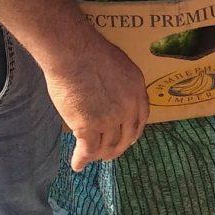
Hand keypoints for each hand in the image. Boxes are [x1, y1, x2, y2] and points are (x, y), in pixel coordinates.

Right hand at [42, 36, 148, 170]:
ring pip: (107, 146)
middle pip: (126, 137)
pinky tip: (77, 164)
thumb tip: (111, 91)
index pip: (140, 118)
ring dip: (98, 155)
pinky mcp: (89, 127)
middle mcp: (128, 107)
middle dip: (117, 148)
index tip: (127, 140)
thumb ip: (119, 82)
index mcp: (136, 89)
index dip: (132, 132)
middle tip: (108, 154)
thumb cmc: (89, 50)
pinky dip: (81, 159)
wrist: (73, 52)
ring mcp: (110, 119)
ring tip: (91, 158)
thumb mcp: (117, 63)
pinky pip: (87, 149)